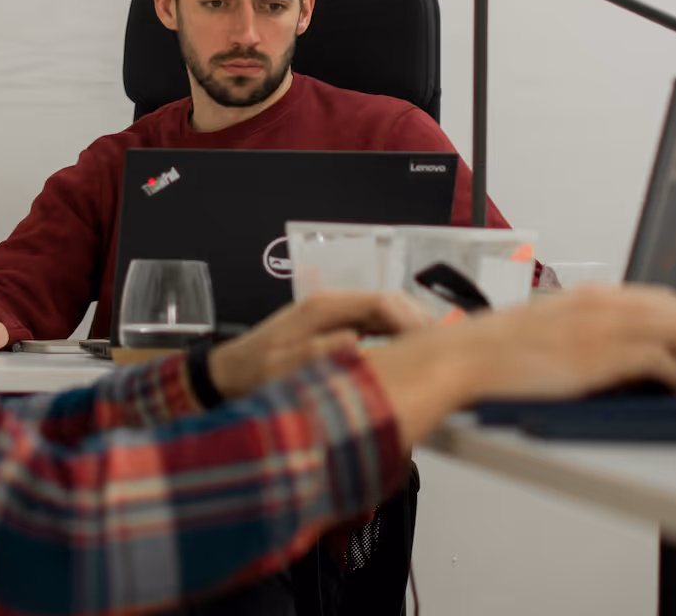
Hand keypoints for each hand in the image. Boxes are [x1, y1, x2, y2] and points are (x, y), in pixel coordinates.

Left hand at [208, 291, 431, 399]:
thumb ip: (317, 352)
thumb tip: (356, 341)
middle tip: (447, 352)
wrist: (228, 373)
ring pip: (386, 316)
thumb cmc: (253, 371)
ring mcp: (335, 317)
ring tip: (436, 358)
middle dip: (420, 324)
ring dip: (412, 333)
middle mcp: (333, 306)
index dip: (412, 320)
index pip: (381, 303)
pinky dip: (397, 341)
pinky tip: (410, 360)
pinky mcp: (336, 331)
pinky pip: (376, 329)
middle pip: (390, 306)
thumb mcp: (282, 366)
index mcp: (324, 308)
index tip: (433, 344)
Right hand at [366, 284, 675, 448]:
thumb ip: (590, 339)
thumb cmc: (497, 352)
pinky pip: (659, 359)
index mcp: (590, 296)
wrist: (466, 357)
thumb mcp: (550, 333)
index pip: (658, 298)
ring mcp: (603, 325)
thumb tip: (625, 363)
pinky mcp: (601, 353)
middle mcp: (602, 303)